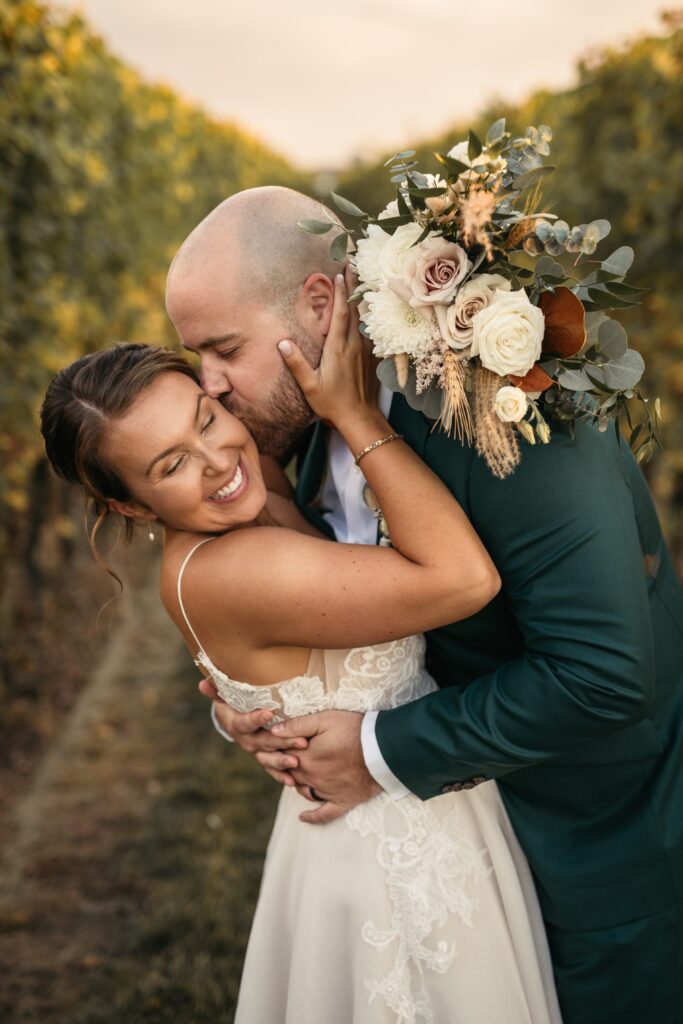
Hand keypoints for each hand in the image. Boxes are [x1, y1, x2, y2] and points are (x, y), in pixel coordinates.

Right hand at [198, 679, 308, 786]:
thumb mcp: (224, 696)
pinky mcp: (264, 759)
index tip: (268, 712)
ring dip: (282, 761)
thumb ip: (215, 690)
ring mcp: (255, 751)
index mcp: (236, 725)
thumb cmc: (233, 704)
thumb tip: (202, 683)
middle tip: (301, 741)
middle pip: (263, 742)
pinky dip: (281, 776)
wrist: (235, 722)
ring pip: (268, 758)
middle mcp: (245, 740)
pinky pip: (271, 770)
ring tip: (296, 762)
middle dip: (282, 742)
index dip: (255, 719)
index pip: (244, 723)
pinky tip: (293, 781)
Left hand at [271, 710, 380, 824]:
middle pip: (290, 774)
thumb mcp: (325, 719)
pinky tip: (303, 817)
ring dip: (297, 784)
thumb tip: (273, 731)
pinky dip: (312, 817)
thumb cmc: (355, 730)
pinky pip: (324, 814)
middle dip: (284, 765)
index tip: (276, 743)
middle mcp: (313, 778)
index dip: (278, 748)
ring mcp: (327, 792)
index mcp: (306, 757)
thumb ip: (297, 725)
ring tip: (296, 775)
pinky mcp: (343, 801)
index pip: (282, 755)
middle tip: (284, 756)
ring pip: (303, 791)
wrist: (384, 749)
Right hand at [278, 267, 378, 427]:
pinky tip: (364, 310)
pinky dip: (365, 315)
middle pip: (354, 309)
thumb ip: (297, 364)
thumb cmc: (332, 403)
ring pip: (363, 318)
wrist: (360, 417)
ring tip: (358, 279)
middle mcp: (354, 345)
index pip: (340, 314)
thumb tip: (282, 343)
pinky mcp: (371, 357)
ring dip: (359, 297)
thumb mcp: (310, 386)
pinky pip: (367, 330)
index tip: (338, 273)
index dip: (339, 292)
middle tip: (352, 264)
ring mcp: (364, 350)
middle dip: (352, 286)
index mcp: (338, 348)